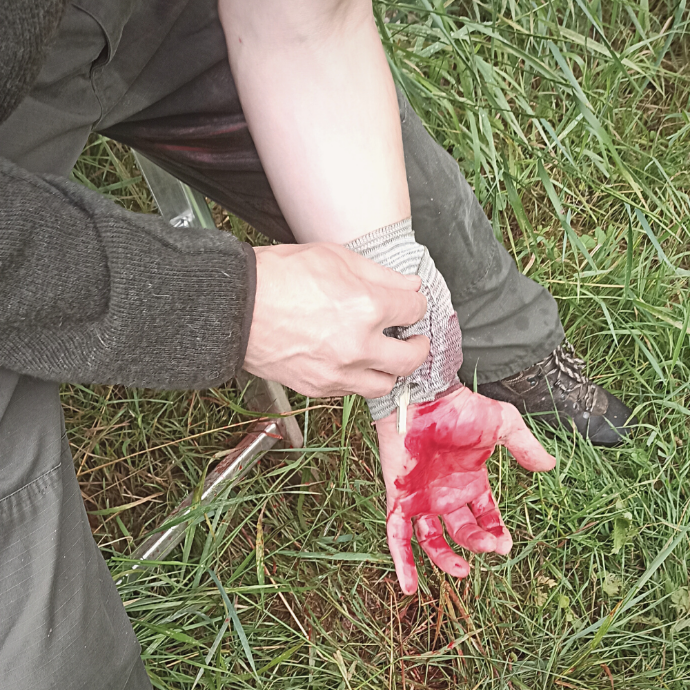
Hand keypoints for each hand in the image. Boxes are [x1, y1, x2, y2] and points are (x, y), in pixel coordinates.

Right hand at [243, 243, 429, 397]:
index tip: (411, 305)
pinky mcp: (319, 387)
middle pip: (411, 359)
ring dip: (392, 369)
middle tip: (414, 338)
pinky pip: (353, 392)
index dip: (416, 305)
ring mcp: (339, 372)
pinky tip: (355, 362)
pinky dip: (361, 378)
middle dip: (419, 346)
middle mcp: (359, 345)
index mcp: (367, 306)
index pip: (415, 311)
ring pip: (385, 385)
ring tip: (385, 354)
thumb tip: (411, 287)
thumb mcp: (335, 257)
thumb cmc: (279, 277)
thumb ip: (380, 274)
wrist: (235, 307)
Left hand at [376, 386, 555, 593]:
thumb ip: (523, 446)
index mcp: (469, 481)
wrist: (423, 396)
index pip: (485, 516)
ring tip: (461, 570)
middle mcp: (445, 493)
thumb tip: (549, 466)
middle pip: (462, 531)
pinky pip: (397, 534)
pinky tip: (409, 585)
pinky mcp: (399, 496)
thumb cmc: (460, 407)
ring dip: (445, 559)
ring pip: (430, 539)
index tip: (506, 543)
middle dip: (478, 543)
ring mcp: (421, 497)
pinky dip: (402, 560)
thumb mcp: (502, 424)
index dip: (495, 532)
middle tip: (491, 547)